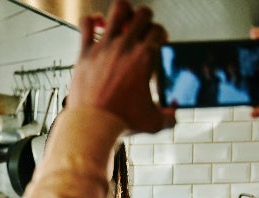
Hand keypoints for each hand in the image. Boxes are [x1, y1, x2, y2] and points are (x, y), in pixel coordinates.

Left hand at [66, 0, 174, 133]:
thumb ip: (168, 117)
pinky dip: (92, 20)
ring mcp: (104, 47)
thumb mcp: (153, 122)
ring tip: (121, 24)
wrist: (92, 125)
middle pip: (143, 14)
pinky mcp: (85, 52)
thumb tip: (173, 114)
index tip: (154, 45)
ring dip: (123, 13)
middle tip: (140, 32)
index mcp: (145, 58)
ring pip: (118, 9)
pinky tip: (97, 27)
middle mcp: (126, 47)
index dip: (159, 36)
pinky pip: (87, 23)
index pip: (158, 30)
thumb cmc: (119, 122)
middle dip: (145, 20)